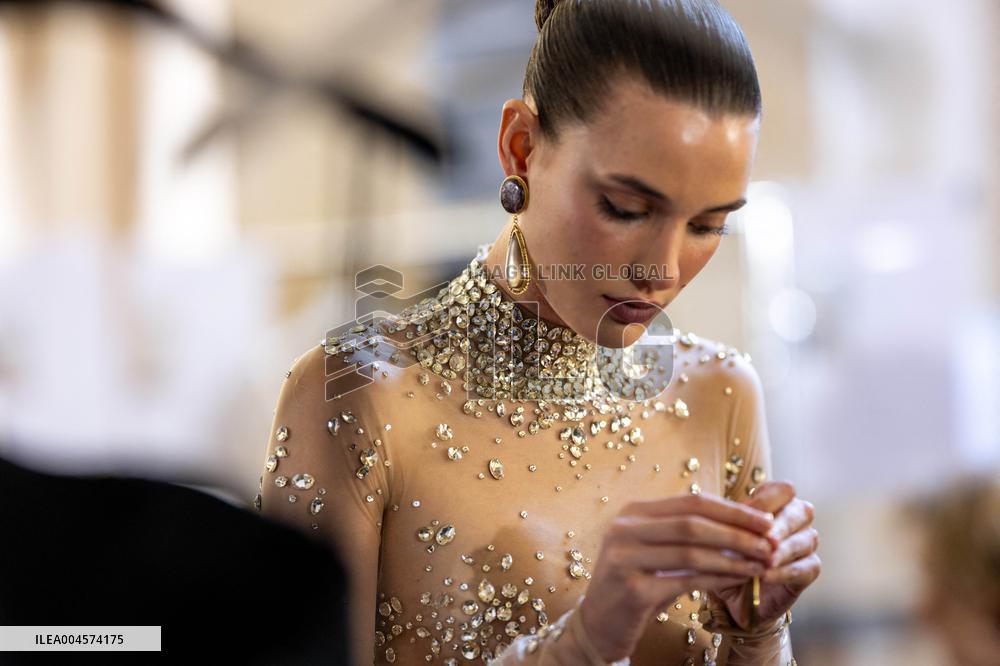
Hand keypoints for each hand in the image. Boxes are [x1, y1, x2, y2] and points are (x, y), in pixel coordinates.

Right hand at [577, 494, 775, 661]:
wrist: (599, 624)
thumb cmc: (637, 584)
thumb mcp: (658, 551)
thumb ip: (689, 534)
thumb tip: (745, 521)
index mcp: (633, 513)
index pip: (690, 502)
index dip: (731, 509)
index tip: (766, 520)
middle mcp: (624, 529)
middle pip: (692, 523)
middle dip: (738, 531)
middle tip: (770, 542)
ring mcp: (624, 558)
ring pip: (691, 551)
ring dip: (733, 557)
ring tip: (762, 562)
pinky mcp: (631, 589)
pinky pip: (685, 580)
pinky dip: (718, 578)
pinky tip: (740, 580)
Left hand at [711, 481, 820, 629]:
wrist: (735, 590)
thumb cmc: (729, 554)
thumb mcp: (725, 536)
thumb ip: (733, 523)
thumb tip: (736, 514)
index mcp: (777, 502)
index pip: (784, 490)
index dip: (767, 500)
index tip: (746, 512)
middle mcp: (797, 518)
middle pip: (801, 511)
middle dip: (781, 526)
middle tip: (766, 539)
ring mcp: (806, 543)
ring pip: (806, 540)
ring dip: (783, 551)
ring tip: (764, 561)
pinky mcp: (810, 569)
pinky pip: (805, 567)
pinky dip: (784, 572)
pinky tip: (766, 576)